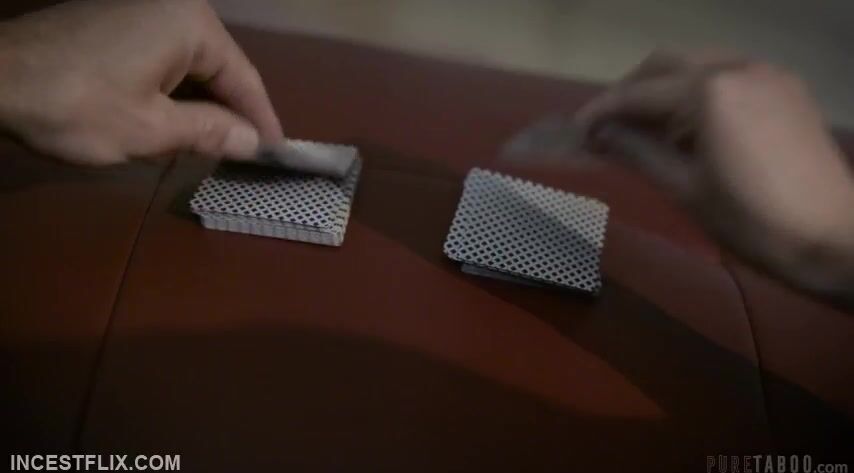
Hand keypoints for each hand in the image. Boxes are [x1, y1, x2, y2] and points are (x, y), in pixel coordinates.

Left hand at [0, 0, 282, 164]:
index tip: (278, 155)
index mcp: (191, 24)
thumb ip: (211, 133)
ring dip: (204, 104)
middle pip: (221, 68)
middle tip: (246, 155)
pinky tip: (177, 119)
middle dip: (233, 113)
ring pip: (192, 64)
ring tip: (217, 145)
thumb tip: (254, 143)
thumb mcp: (151, 129)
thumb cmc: (76, 105)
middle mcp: (174, 5)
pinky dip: (176, 89)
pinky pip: (165, 56)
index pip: (244, 78)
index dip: (262, 121)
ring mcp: (142, 7)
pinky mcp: (117, 18)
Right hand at [575, 50, 853, 301]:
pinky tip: (690, 127)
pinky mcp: (785, 88)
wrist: (834, 240)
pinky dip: (698, 91)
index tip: (575, 131)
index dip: (602, 111)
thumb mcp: (684, 189)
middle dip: (630, 90)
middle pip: (664, 63)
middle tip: (607, 127)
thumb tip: (597, 136)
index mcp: (709, 91)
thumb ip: (637, 152)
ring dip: (663, 88)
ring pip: (697, 63)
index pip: (638, 93)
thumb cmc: (752, 222)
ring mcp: (766, 74)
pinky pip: (727, 74)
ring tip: (645, 129)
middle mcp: (737, 67)